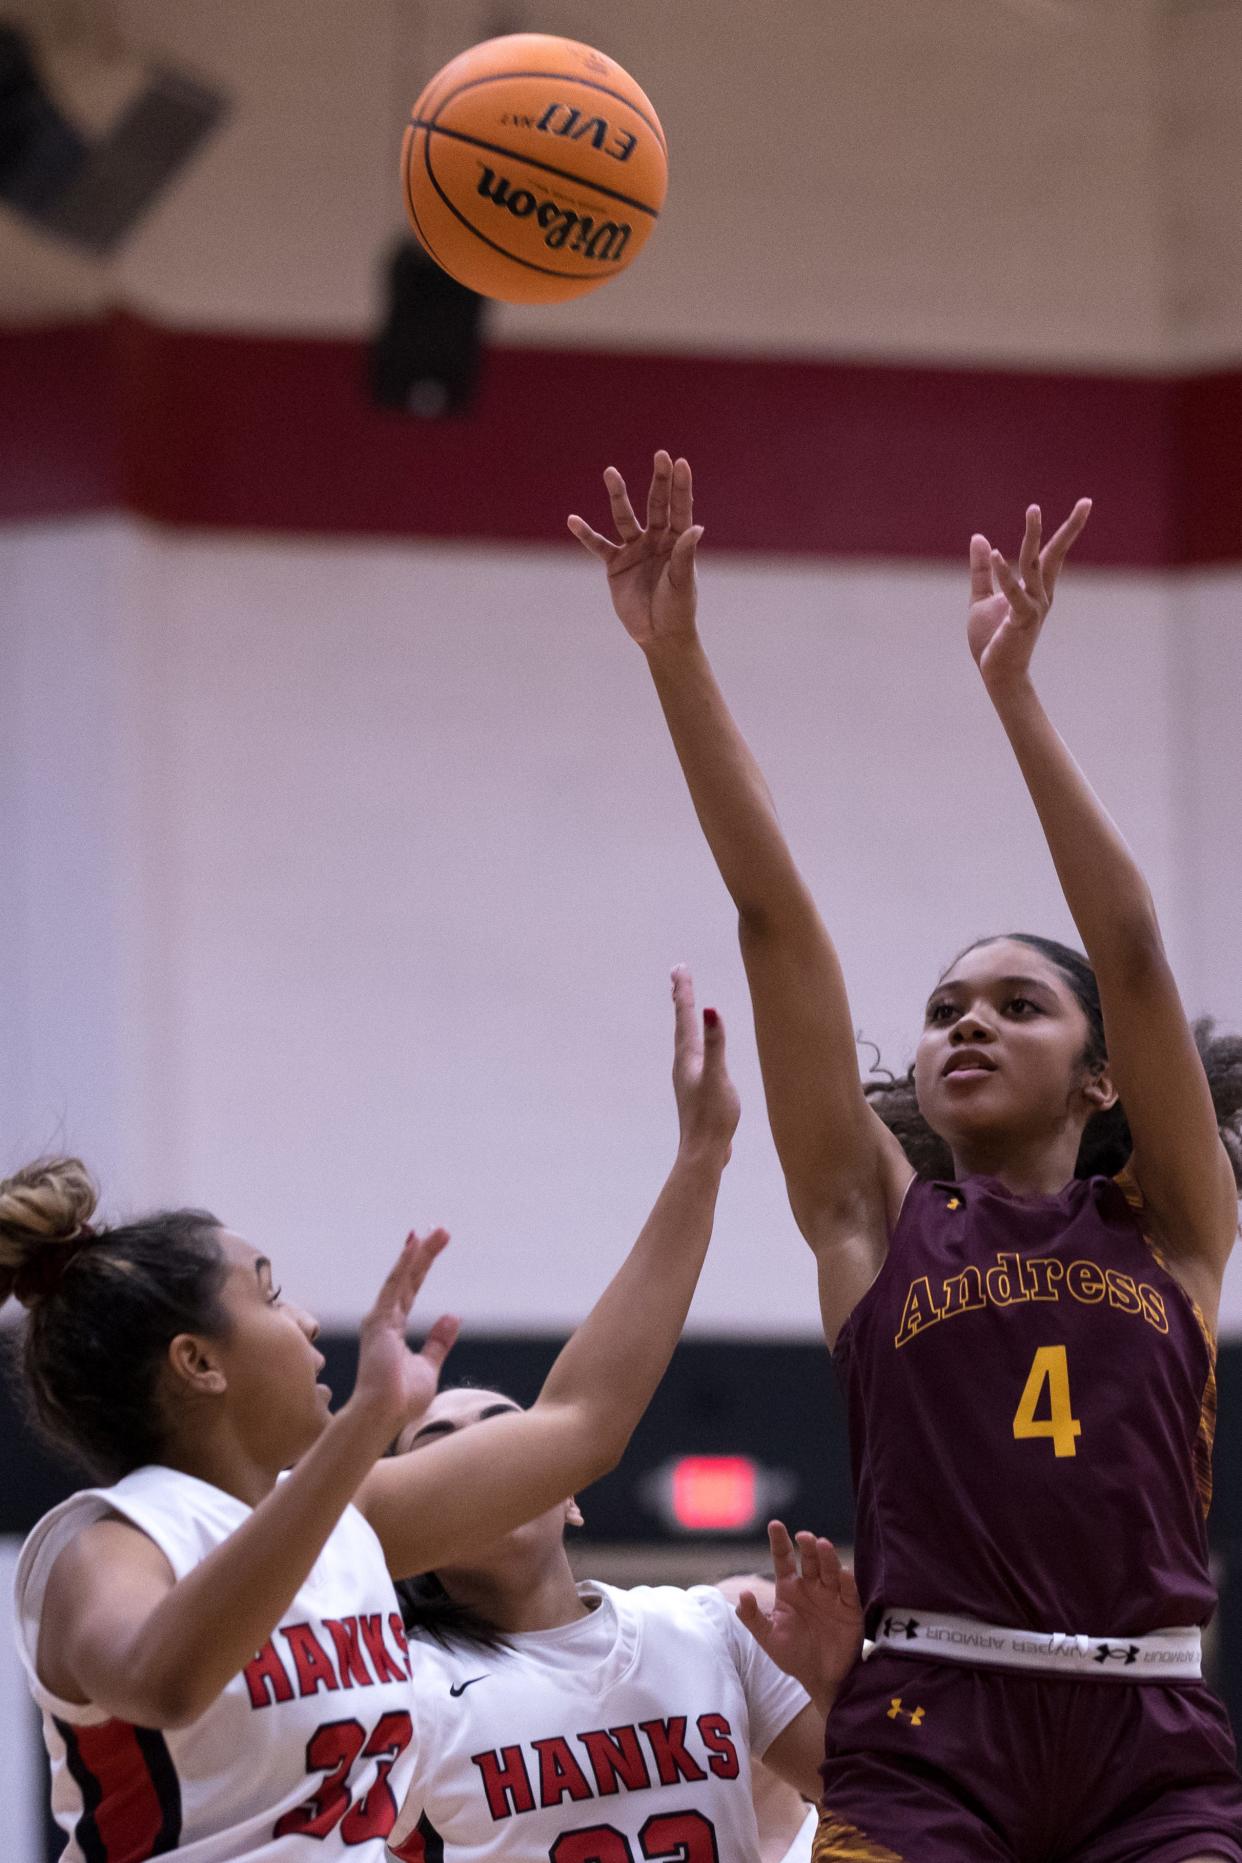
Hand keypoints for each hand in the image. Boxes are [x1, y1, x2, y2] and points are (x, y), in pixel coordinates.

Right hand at [349, 1230, 459, 1435]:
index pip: (410, 1290)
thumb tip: (452, 1317)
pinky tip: (414, 1245)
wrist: (383, 1415)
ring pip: (402, 1277)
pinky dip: (404, 1264)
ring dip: (419, 1253)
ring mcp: (380, 1319)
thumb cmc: (402, 1399)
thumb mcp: (428, 1366)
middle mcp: (383, 1320)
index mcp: (392, 1330)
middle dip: (424, 1254)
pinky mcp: (379, 1321)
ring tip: (436, 1231)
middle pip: (408, 1279)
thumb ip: (438, 1342)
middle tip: (440, 1230)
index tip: (431, 1245)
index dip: (420, 1268)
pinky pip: (394, 1286)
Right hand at [567, 451, 702, 651]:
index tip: (680, 463)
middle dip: (658, 480)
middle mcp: (657, 539)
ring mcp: (635, 549)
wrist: (658, 635)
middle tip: (659, 455)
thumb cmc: (677, 609)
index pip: (680, 508)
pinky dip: (586, 534)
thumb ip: (685, 555)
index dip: (680, 486)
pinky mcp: (615, 564)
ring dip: (617, 496)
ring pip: (624, 517)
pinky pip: (598, 545)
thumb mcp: (682, 582)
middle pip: (656, 504)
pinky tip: (572, 520)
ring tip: (611, 472)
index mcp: (678, 542)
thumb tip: (697, 527)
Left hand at [671, 965, 739, 1164]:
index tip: (680, 968)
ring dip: (685, 1019)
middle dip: (681, 998)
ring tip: (684, 1006)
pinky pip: (694, 1055)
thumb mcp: (717, 1076)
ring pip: (685, 1039)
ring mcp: (688, 1077)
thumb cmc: (712, 1117)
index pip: (685, 1016)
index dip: (684, 991)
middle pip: (681, 1024)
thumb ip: (715, 1043)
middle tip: (678, 975)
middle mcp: (684, 1064)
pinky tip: (699, 1050)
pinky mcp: (696, 1089)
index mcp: (688, 1057)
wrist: (703, 1153)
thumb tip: (709, 1009)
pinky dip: (695, 1041)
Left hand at [736, 1521, 862, 1707]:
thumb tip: (742, 1595)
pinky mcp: (849, 1609)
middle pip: (809, 1560)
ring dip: (827, 1557)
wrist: (821, 1679)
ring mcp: (831, 1596)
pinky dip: (846, 1582)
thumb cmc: (793, 1655)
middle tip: (804, 1536)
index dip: (779, 1541)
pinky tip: (843, 1573)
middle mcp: (811, 1587)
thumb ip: (753, 1618)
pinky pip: (848, 1592)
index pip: (783, 1559)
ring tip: (822, 1545)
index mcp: (789, 1588)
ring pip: (829, 1570)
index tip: (774, 1524)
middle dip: (807, 1546)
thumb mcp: (769, 1639)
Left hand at [967, 499, 1090, 691]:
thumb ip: (982, 570)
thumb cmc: (992, 639)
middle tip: (1087, 502)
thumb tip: (979, 538)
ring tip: (1034, 510)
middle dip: (1070, 528)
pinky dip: (1004, 573)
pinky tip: (995, 553)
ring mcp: (1034, 606)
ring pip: (1035, 565)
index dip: (1067, 529)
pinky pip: (1014, 592)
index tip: (1085, 504)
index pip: (1053, 553)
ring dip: (1033, 536)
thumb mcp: (981, 597)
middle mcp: (1042, 594)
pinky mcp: (1021, 620)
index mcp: (1037, 588)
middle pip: (1056, 554)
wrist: (997, 673)